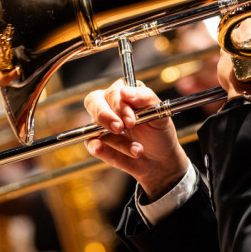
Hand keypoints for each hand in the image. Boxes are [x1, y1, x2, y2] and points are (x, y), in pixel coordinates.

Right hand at [83, 80, 189, 199]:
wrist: (160, 159)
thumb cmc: (158, 131)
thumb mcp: (159, 112)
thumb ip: (144, 97)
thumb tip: (124, 91)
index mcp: (123, 94)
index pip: (113, 92)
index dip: (120, 105)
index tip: (131, 120)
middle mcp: (109, 106)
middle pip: (93, 101)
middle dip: (105, 115)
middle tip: (119, 128)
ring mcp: (101, 125)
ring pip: (96, 126)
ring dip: (116, 141)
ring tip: (137, 150)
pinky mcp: (98, 143)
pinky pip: (90, 142)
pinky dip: (94, 146)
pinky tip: (101, 149)